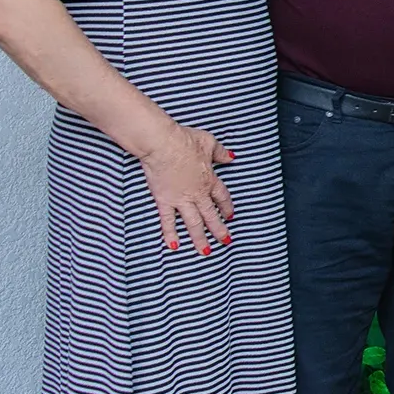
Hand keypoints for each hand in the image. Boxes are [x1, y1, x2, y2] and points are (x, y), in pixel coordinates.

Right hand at [140, 124, 234, 255]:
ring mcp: (181, 199)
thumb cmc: (184, 140)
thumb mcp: (209, 143)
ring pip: (193, 223)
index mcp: (209, 179)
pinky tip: (174, 245)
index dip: (227, 207)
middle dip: (219, 229)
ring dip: (200, 238)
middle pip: (211, 215)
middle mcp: (197, 193)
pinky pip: (168, 220)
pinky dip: (170, 233)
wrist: (162, 144)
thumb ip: (220, 153)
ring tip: (206, 252)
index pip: (222, 197)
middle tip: (226, 241)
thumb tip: (231, 157)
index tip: (230, 215)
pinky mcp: (164, 200)